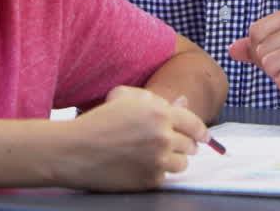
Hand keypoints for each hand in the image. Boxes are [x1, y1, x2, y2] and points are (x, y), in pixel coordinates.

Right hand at [62, 86, 207, 190]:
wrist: (75, 151)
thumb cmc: (98, 122)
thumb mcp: (125, 99)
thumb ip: (156, 100)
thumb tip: (183, 102)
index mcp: (159, 112)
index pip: (194, 123)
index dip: (201, 131)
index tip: (204, 137)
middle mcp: (163, 136)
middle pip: (190, 145)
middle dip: (185, 146)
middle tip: (173, 146)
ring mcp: (158, 159)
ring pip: (182, 163)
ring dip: (174, 160)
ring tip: (157, 157)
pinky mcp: (150, 179)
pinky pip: (165, 177)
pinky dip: (157, 173)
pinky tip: (141, 166)